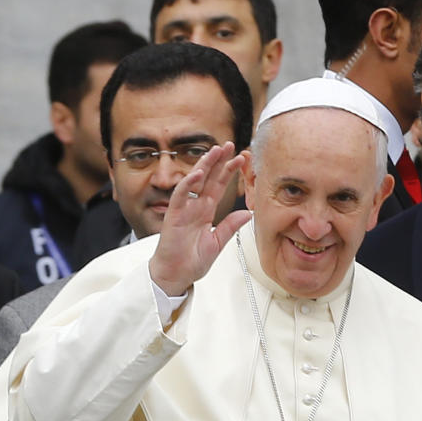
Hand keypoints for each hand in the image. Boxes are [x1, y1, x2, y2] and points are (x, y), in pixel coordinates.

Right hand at [148, 143, 251, 295]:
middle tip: (229, 144)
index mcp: (206, 210)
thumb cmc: (191, 260)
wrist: (176, 275)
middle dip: (218, 160)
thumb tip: (247, 213)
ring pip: (194, 181)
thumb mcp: (217, 242)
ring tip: (215, 150)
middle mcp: (195, 206)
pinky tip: (199, 173)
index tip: (241, 158)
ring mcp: (184, 209)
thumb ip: (230, 226)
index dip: (229, 171)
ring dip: (205, 165)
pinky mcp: (173, 216)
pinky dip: (189, 184)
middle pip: (208, 178)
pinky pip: (180, 196)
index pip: (219, 186)